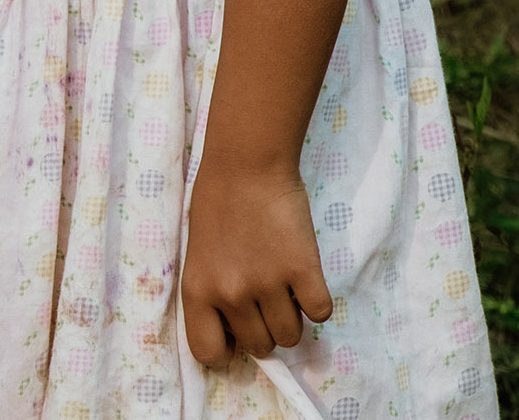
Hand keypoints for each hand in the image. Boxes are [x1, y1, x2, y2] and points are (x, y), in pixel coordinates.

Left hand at [181, 160, 332, 364]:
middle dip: (265, 328)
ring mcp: (267, 284)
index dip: (227, 347)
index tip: (236, 331)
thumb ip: (213, 293)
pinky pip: (320, 312)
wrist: (246, 165)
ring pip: (291, 336)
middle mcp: (230, 294)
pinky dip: (317, 301)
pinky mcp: (303, 270)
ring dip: (292, 317)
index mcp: (197, 290)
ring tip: (284, 286)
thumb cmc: (217, 203)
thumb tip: (236, 331)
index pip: (208, 353)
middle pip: (259, 346)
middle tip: (265, 298)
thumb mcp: (199, 254)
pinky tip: (304, 278)